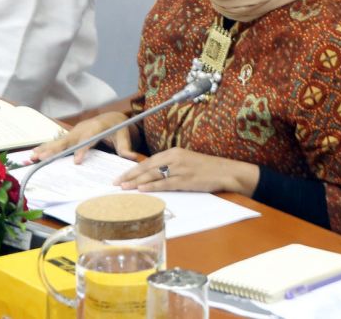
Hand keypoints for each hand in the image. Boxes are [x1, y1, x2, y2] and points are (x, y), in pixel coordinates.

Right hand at [30, 111, 135, 163]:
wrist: (111, 118)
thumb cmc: (118, 129)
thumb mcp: (124, 136)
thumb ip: (126, 147)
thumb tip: (131, 157)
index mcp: (96, 128)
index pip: (88, 139)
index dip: (82, 150)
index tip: (76, 161)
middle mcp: (83, 129)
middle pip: (68, 140)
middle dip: (56, 149)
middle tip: (43, 158)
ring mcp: (75, 132)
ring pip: (58, 141)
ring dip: (45, 149)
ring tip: (32, 157)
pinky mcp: (70, 136)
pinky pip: (56, 143)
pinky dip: (45, 148)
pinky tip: (33, 155)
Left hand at [116, 147, 259, 195]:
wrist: (224, 171)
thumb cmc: (205, 168)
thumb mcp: (186, 161)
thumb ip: (170, 166)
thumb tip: (152, 175)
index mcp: (173, 152)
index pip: (147, 161)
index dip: (133, 169)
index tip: (120, 176)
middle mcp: (174, 158)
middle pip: (147, 167)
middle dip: (129, 176)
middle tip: (116, 183)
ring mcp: (179, 169)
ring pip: (153, 175)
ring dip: (136, 182)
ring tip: (124, 187)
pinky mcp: (185, 180)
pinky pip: (165, 183)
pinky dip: (152, 186)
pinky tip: (141, 189)